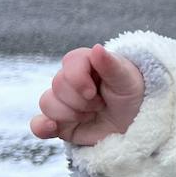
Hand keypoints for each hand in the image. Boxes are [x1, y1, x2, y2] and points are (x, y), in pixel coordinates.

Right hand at [29, 44, 144, 144]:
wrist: (137, 125)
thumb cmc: (133, 96)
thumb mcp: (128, 81)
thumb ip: (111, 65)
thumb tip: (97, 48)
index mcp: (86, 63)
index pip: (70, 62)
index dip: (78, 78)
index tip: (93, 92)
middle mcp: (71, 81)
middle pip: (58, 84)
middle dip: (81, 100)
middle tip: (101, 105)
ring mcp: (63, 102)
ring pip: (47, 103)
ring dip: (71, 114)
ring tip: (92, 116)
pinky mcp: (59, 123)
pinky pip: (38, 124)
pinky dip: (41, 127)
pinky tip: (52, 127)